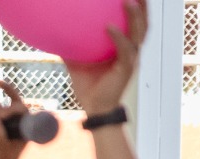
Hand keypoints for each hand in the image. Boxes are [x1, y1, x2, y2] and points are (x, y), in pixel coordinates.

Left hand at [66, 1, 145, 115]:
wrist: (94, 107)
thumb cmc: (88, 85)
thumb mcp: (77, 62)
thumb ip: (72, 48)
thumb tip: (56, 34)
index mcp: (124, 47)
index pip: (134, 22)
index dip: (137, 8)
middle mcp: (131, 50)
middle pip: (143, 23)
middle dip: (143, 7)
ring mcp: (131, 59)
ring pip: (139, 34)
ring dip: (136, 17)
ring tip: (128, 1)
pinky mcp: (126, 69)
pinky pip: (124, 50)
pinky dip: (118, 37)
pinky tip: (109, 27)